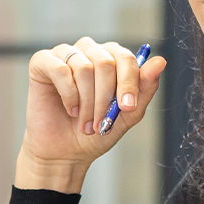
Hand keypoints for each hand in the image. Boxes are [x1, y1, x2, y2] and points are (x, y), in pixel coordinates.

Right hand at [16, 38, 165, 192]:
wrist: (64, 153)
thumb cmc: (96, 132)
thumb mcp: (127, 115)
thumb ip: (144, 88)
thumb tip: (160, 61)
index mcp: (111, 59)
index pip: (125, 57)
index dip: (129, 81)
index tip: (128, 108)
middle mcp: (89, 51)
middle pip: (105, 62)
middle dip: (105, 98)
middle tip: (101, 124)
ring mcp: (65, 54)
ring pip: (83, 68)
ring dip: (87, 102)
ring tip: (85, 123)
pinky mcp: (42, 62)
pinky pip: (60, 69)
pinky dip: (68, 94)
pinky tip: (70, 109)